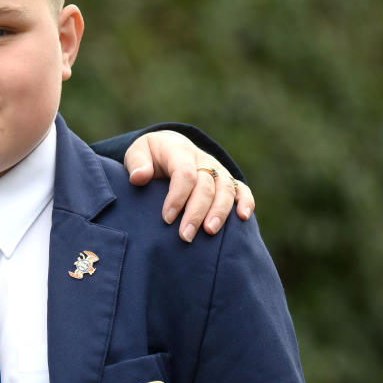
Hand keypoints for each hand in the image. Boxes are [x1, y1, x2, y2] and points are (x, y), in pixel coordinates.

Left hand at [124, 130, 254, 241]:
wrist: (169, 147)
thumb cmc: (150, 156)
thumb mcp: (137, 153)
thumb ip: (137, 163)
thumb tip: (139, 177)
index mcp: (179, 150)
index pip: (184, 174)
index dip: (177, 197)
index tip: (166, 218)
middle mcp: (202, 159)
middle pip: (206, 186)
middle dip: (196, 212)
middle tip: (185, 235)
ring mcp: (217, 169)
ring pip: (226, 189)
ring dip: (220, 212)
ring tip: (210, 232)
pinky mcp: (226, 180)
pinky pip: (242, 189)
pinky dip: (246, 202)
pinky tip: (243, 218)